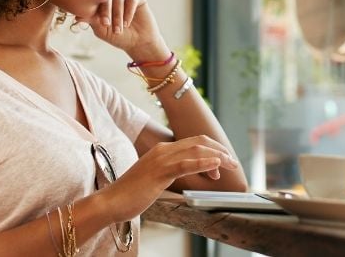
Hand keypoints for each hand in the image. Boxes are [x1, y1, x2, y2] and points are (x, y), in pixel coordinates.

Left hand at [75, 0, 169, 61]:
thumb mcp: (101, 30)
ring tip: (120, 28)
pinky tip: (128, 22)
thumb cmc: (118, 36)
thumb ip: (91, 20)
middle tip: (107, 25)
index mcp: (101, 1)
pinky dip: (129, 11)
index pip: (95, 0)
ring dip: (118, 14)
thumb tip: (76, 16)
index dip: (96, 10)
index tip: (101, 23)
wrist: (138, 42)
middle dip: (106, 12)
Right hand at [99, 135, 239, 221]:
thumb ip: (171, 173)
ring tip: (230, 164)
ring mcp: (161, 159)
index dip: (212, 150)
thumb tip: (188, 175)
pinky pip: (185, 164)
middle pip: (199, 143)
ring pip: (196, 151)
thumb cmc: (132, 194)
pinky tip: (215, 166)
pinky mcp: (159, 172)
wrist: (111, 201)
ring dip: (217, 157)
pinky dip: (203, 163)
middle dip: (219, 150)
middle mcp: (163, 150)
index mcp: (162, 150)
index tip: (222, 162)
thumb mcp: (155, 179)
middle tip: (232, 163)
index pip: (194, 143)